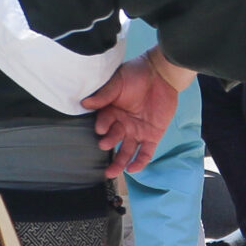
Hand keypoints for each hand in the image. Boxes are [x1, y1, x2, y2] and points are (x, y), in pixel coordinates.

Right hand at [82, 47, 189, 175]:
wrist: (162, 73)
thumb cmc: (136, 74)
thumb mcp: (118, 82)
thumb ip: (104, 95)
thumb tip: (84, 103)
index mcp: (111, 112)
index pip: (104, 123)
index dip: (102, 126)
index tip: (101, 128)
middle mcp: (122, 124)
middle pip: (112, 139)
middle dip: (108, 143)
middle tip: (104, 144)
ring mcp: (137, 131)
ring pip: (126, 151)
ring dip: (119, 162)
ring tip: (111, 172)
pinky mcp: (152, 135)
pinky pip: (145, 153)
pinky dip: (139, 162)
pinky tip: (132, 169)